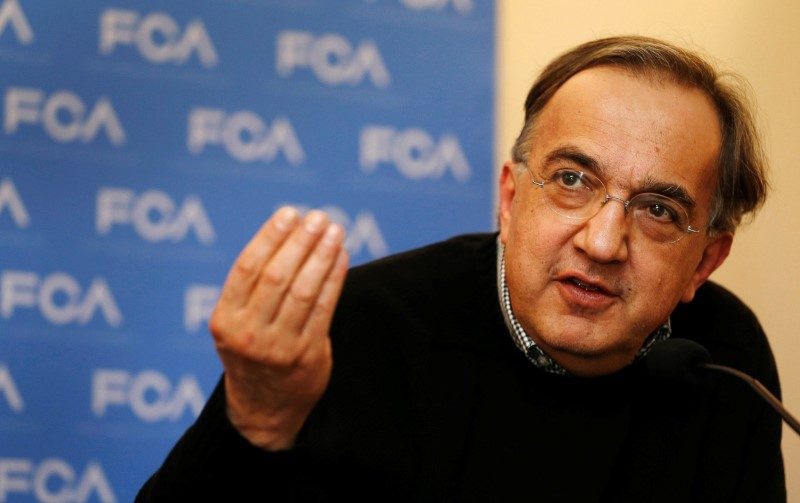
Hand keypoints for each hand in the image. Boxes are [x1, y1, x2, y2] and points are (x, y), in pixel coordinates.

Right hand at [209, 206, 348, 449]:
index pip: (248, 268)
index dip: (270, 236)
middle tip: (318, 217)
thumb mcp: (236, 323)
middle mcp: (248, 333)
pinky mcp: (307, 355)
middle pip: (277, 276)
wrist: (263, 409)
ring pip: (304, 291)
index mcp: (225, 319)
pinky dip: (335, 279)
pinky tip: (341, 257)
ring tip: (334, 231)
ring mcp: (279, 347)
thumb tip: (290, 234)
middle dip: (300, 242)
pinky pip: (324, 308)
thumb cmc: (252, 352)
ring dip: (321, 256)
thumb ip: (254, 288)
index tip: (289, 213)